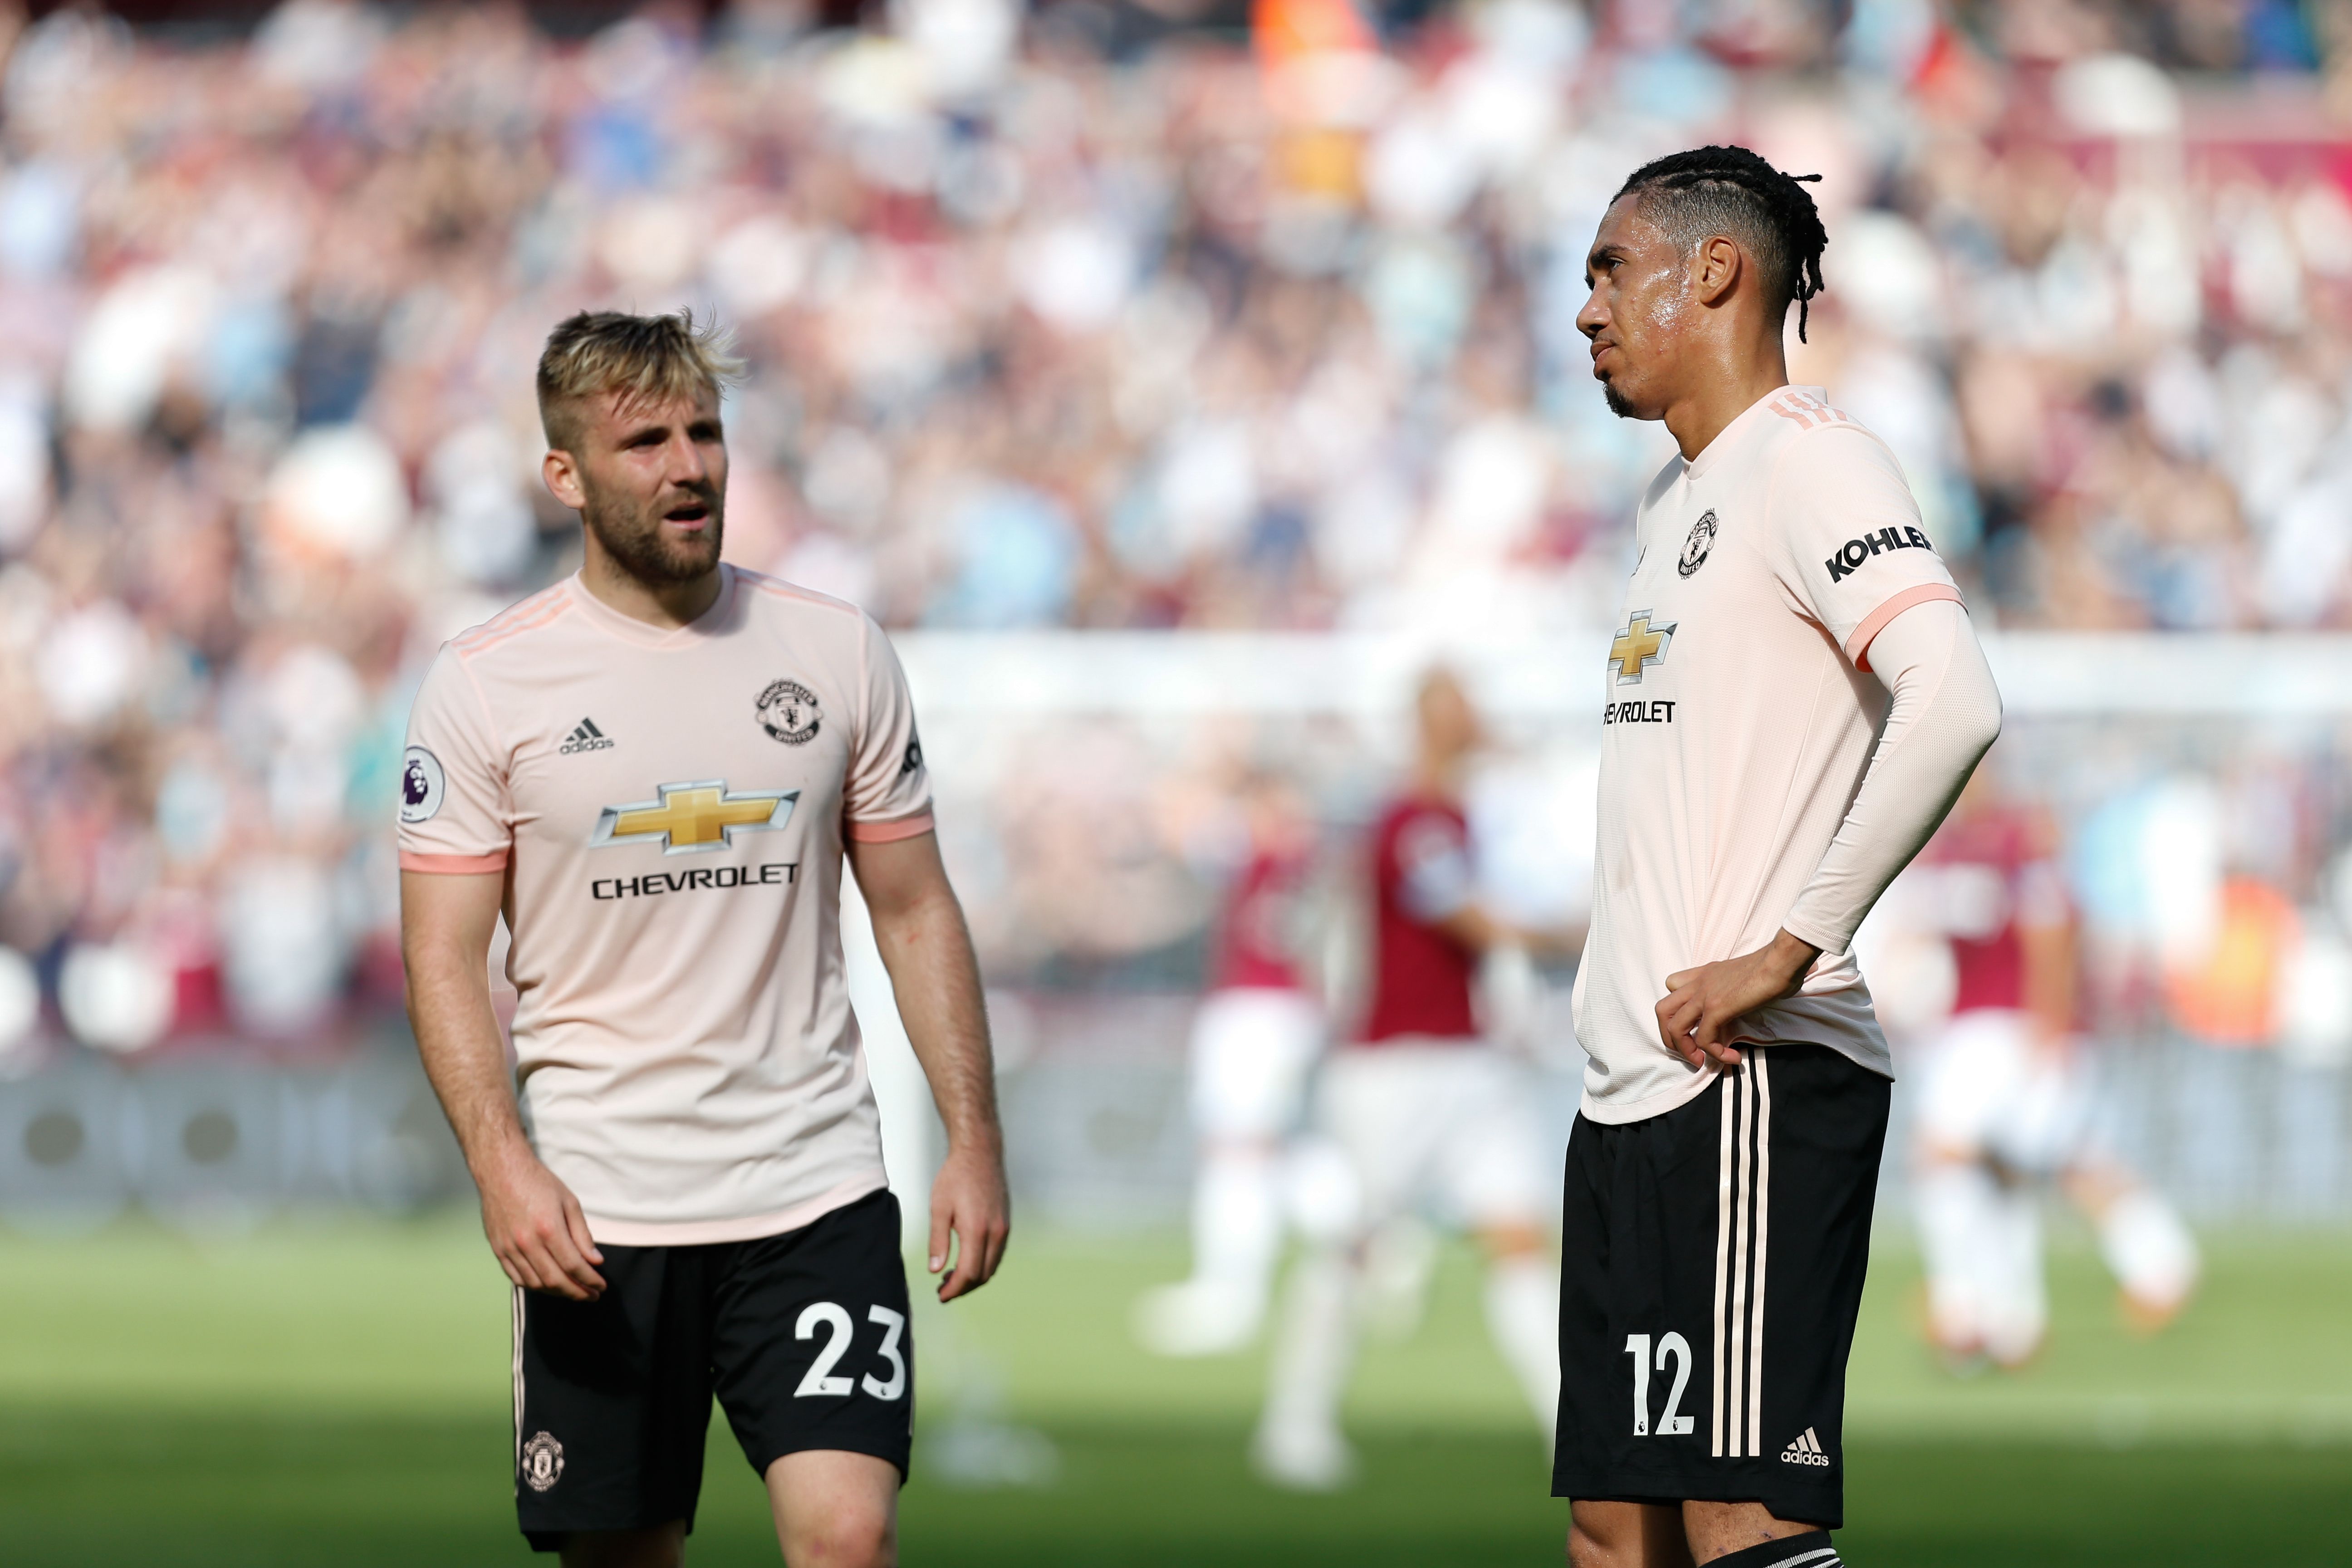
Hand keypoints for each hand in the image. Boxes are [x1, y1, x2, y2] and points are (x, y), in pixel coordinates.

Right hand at [477, 1143, 605, 1300]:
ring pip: (536, 1283)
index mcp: (548, 1229)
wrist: (502, 1171)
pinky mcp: (498, 1250)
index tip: (601, 1287)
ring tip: (573, 1291)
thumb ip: (582, 1235)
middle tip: (592, 1296)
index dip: (590, 1280)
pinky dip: (535, 1286)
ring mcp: (509, 1248)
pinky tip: (549, 1285)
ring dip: (557, 1292)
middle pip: (555, 1280)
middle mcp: (527, 1243)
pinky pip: (517, 1278)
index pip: (573, 1266)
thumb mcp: (569, 1203)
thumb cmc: (539, 1183)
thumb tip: (595, 1261)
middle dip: (577, 1292)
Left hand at [928, 1141, 1010, 1301]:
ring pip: (992, 1266)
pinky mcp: (1005, 1224)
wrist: (980, 1153)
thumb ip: (938, 1241)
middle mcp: (995, 1232)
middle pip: (983, 1275)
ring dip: (973, 1277)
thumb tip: (935, 1270)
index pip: (969, 1273)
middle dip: (963, 1287)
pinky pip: (996, 1254)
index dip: (954, 1289)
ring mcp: (1004, 1228)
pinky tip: (966, 1260)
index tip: (941, 1295)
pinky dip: (982, 1264)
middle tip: (943, 1289)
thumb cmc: (956, 1177)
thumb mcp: (939, 1208)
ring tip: (951, 1277)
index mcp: (976, 1229)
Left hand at [1656, 929, 1820, 1071]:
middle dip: (1671, 1038)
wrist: (1782, 960)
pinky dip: (1716, 1054)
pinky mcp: (1717, 1007)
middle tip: (1691, 1052)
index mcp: (1704, 974)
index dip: (1677, 1009)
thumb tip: (1742, 1009)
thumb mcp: (1742, 978)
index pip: (1672, 985)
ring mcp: (1704, 995)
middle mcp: (1698, 983)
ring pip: (1675, 1028)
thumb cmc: (1773, 967)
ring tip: (1704, 1061)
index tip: (1695, 1025)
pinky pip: (1704, 1038)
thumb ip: (1734, 992)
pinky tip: (1733, 1057)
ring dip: (1687, 1051)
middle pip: (1662, 1011)